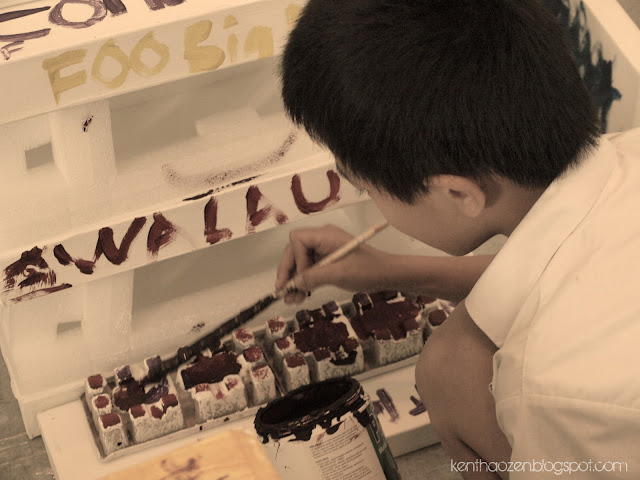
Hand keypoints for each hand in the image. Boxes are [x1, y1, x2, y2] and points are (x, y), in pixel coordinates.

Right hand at [275, 224, 391, 303]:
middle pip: (295, 251)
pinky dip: (303, 282)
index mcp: (326, 235)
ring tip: (290, 300)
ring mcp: (324, 250)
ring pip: (300, 262)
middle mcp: (322, 239)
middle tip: (282, 292)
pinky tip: (299, 296)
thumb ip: (315, 277)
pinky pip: (309, 269)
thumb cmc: (368, 270)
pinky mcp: (327, 261)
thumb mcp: (340, 274)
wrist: (387, 275)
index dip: (295, 259)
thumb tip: (293, 284)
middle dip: (288, 271)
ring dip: (294, 280)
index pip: (298, 240)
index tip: (301, 278)